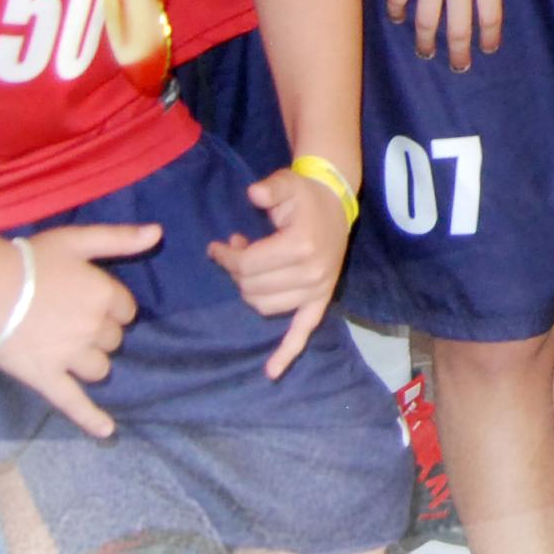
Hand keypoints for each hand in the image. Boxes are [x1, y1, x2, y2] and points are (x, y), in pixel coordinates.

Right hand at [0, 221, 158, 437]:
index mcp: (104, 296)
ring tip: (66, 349)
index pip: (125, 309)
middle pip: (113, 339)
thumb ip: (119, 238)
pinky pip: (74, 404)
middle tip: (66, 318)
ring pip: (100, 368)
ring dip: (91, 361)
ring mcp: (71, 357)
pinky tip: (107, 431)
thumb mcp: (77, 239)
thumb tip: (159, 233)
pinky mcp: (46, 378)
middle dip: (98, 332)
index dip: (108, 304)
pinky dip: (92, 419)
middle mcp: (94, 329)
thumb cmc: (28, 260)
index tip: (84, 298)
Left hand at [211, 164, 351, 376]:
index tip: (217, 246)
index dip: (226, 257)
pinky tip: (271, 371)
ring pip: (265, 306)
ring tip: (247, 270)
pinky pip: (303, 331)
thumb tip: (254, 194)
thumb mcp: (288, 182)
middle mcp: (311, 272)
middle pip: (252, 286)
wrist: (336, 203)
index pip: (248, 264)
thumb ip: (270, 187)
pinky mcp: (321, 300)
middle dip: (235, 270)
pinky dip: (287, 353)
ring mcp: (317, 289)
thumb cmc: (306, 194)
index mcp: (301, 245)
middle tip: (231, 252)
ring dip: (248, 291)